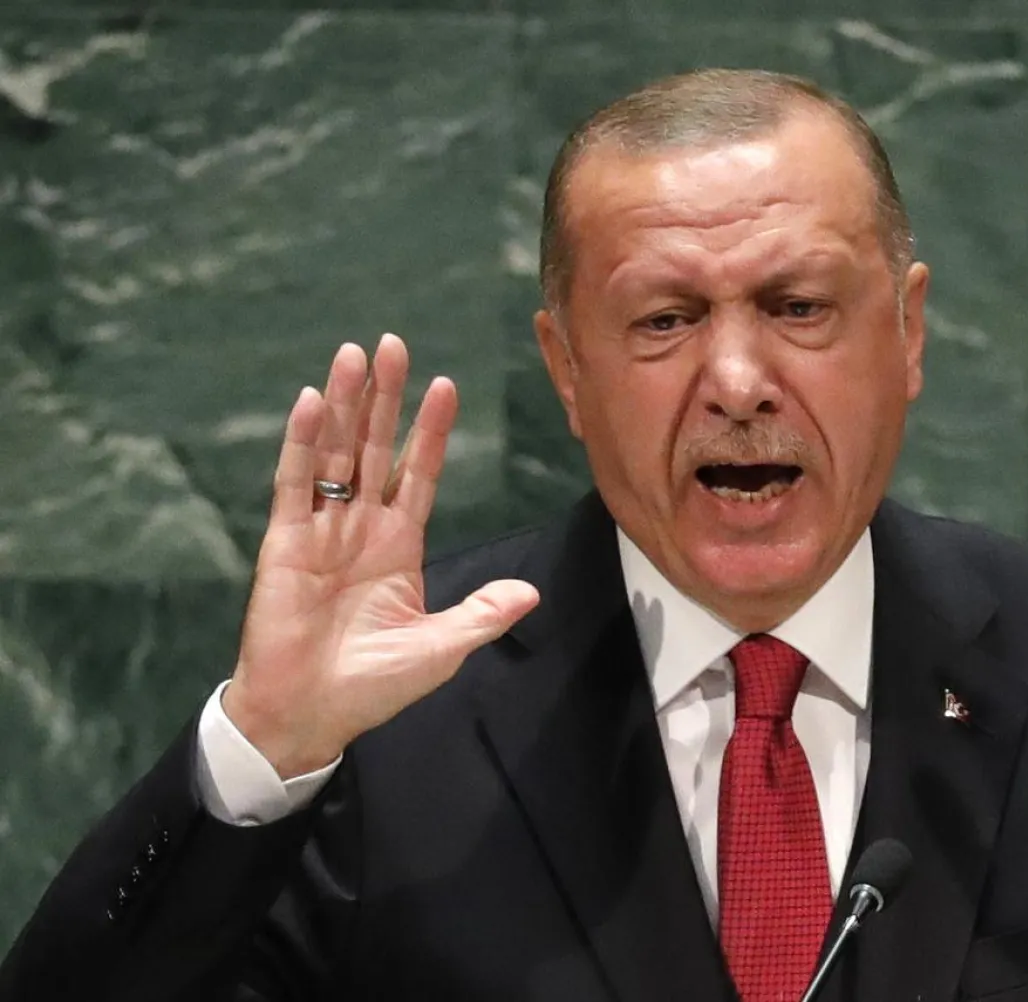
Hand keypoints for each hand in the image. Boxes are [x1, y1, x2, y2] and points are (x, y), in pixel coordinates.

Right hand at [222, 334, 538, 777]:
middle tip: (395, 343)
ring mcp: (321, 530)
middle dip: (387, 397)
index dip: (431, 431)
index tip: (446, 385)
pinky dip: (304, 442)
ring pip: (336, 452)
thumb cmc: (372, 686)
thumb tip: (531, 594)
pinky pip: (295, 483)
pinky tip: (315, 401)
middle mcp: (360, 527)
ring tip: (356, 354)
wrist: (308, 715)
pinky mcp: (285, 542)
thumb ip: (480, 614)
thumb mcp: (440, 648)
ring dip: (347, 404)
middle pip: (376, 447)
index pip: (418, 473)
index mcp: (399, 545)